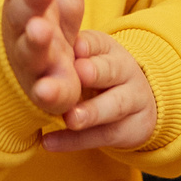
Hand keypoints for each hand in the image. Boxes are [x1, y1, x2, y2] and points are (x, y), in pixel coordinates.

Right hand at [0, 0, 91, 116]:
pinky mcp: (44, 87)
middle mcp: (21, 24)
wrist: (36, 64)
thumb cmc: (50, 12)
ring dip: (34, 39)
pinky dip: (46, 90)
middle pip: (21, 8)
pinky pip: (43, 90)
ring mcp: (31, 57)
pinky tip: (50, 90)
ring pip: (29, 48)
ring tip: (41, 29)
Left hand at [42, 30, 156, 152]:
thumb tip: (40, 37)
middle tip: (77, 74)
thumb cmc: (97, 76)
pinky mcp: (131, 129)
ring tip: (70, 118)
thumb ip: (68, 53)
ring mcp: (133, 100)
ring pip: (114, 105)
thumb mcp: (87, 58)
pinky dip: (73, 141)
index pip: (98, 43)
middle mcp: (125, 70)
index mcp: (109, 49)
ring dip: (91, 112)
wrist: (139, 105)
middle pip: (112, 70)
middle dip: (95, 72)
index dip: (86, 46)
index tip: (74, 49)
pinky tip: (48, 142)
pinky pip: (102, 135)